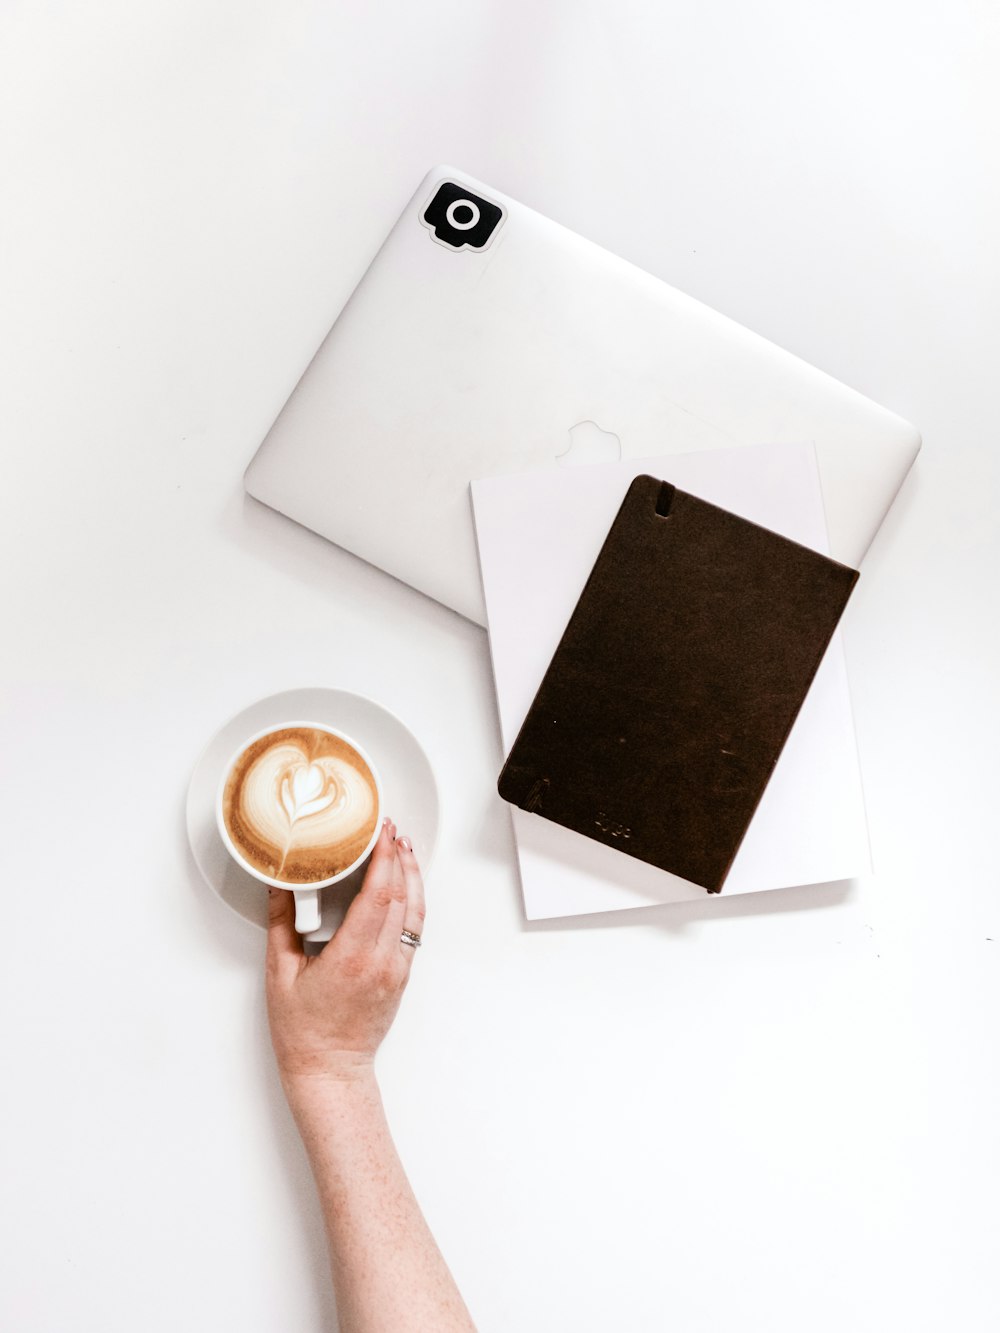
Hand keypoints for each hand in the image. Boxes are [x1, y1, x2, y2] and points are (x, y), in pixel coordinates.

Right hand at [266, 818, 425, 1088]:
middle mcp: (381, 961)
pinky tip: (405, 885)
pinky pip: (413, 929)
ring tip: (404, 848)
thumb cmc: (303, 1032)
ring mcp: (396, 969)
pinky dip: (412, 901)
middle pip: (401, 897)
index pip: (378, 895)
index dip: (384, 859)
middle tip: (390, 829)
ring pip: (414, 912)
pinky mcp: (401, 976)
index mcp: (352, 957)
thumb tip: (278, 885)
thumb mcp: (279, 974)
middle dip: (398, 858)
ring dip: (412, 876)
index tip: (382, 833)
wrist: (330, 1072)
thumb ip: (280, 924)